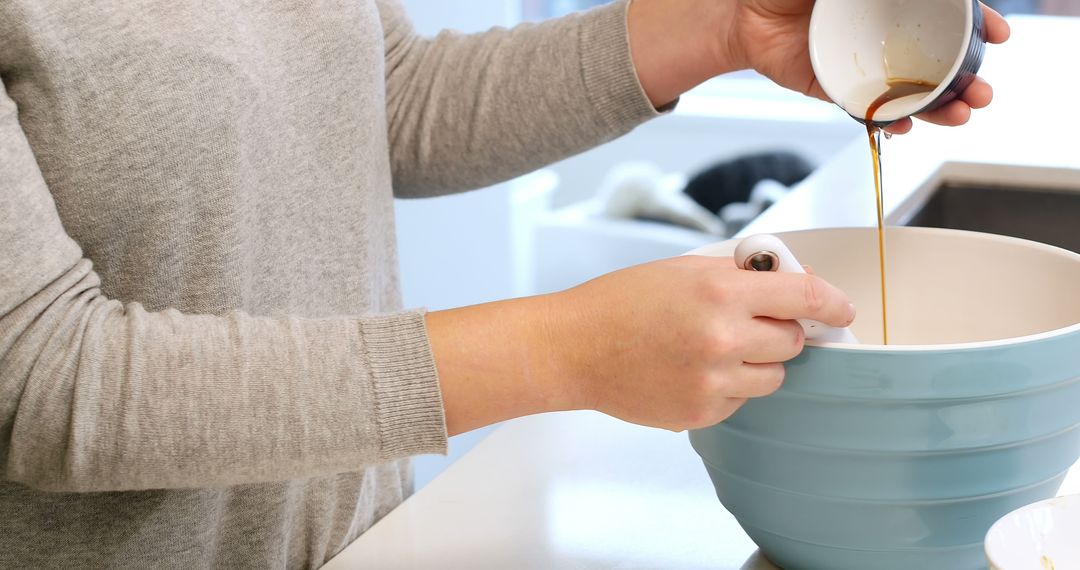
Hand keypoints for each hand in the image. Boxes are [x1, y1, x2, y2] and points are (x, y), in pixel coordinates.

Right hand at [541, 255, 853, 430]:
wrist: (574, 348)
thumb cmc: (620, 303)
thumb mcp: (683, 269)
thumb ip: (738, 275)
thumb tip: (787, 283)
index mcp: (721, 291)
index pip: (805, 297)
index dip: (833, 303)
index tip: (843, 310)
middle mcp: (723, 337)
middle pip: (794, 341)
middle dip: (779, 331)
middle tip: (746, 325)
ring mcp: (713, 380)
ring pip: (774, 377)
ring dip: (757, 363)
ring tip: (713, 350)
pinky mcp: (701, 413)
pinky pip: (741, 402)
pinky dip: (728, 388)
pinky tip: (690, 371)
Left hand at [723, 1, 1010, 132]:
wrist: (741, 15)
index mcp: (895, 4)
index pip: (948, 16)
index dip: (978, 25)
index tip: (998, 35)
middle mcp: (885, 36)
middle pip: (939, 61)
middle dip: (967, 80)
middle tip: (982, 93)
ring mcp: (864, 65)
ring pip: (911, 91)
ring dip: (939, 108)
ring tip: (958, 116)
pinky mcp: (837, 90)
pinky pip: (869, 110)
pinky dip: (888, 122)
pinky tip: (905, 128)